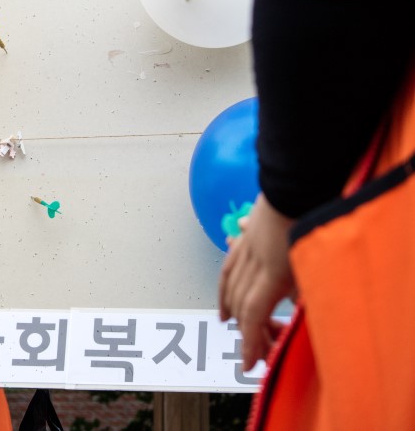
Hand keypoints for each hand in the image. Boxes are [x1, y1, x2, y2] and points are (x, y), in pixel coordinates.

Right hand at [218, 194, 296, 370]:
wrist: (301, 177)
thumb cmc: (313, 215)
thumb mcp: (315, 261)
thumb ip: (302, 288)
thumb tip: (292, 304)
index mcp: (273, 271)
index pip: (253, 315)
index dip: (248, 342)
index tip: (248, 362)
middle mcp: (255, 259)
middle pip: (240, 299)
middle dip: (242, 326)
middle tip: (248, 345)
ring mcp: (251, 241)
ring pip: (230, 277)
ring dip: (226, 300)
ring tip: (225, 314)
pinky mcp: (253, 227)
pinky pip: (233, 254)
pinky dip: (228, 269)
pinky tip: (228, 274)